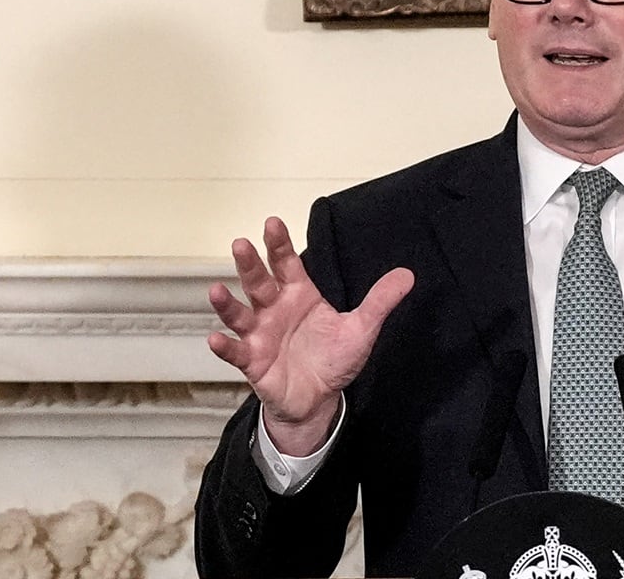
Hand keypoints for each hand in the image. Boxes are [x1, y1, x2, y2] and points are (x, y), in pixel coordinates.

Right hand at [207, 216, 413, 453]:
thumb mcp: (362, 329)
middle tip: (241, 243)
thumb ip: (380, 301)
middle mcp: (275, 310)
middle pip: (258, 282)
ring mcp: (260, 335)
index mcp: (299, 295)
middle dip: (249, 263)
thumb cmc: (334, 359)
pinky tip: (216, 338)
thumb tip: (407, 275)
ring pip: (240, 314)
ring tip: (216, 290)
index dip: (279, 244)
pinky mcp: (253, 362)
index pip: (287, 263)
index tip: (273, 222)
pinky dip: (224, 347)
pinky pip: (236, 353)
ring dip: (227, 303)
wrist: (320, 399)